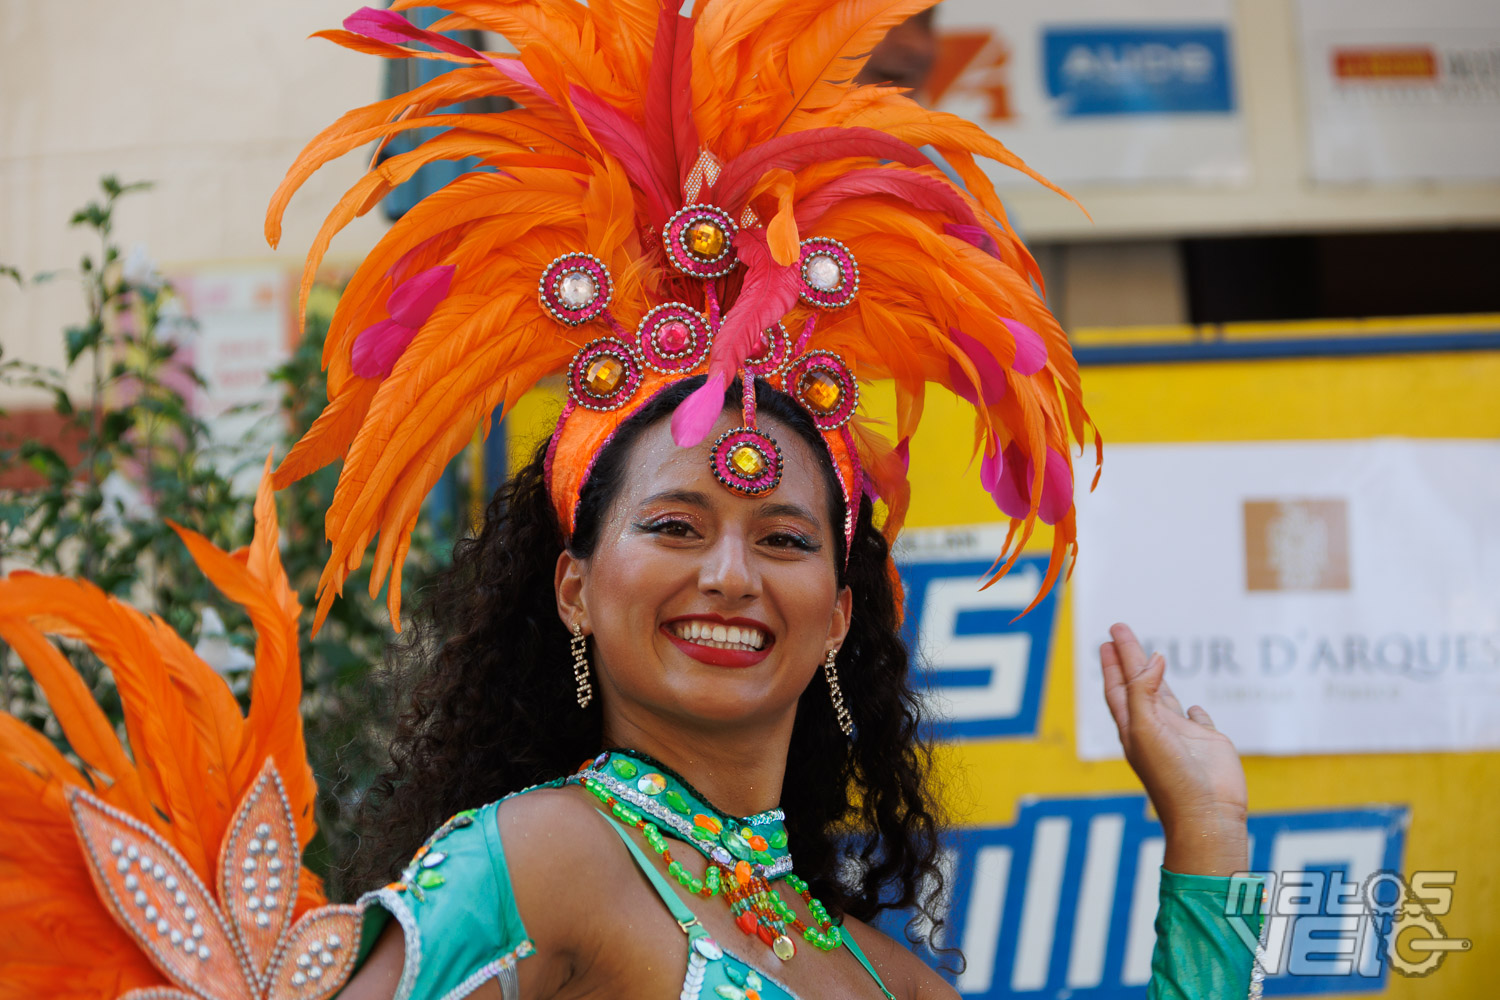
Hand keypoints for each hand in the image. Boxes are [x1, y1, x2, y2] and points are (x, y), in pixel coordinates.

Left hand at [1100, 623, 1248, 875]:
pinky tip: (1191, 706)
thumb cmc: (1171, 777)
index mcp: (1133, 727)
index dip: (1113, 662)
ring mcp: (1181, 735)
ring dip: (1156, 676)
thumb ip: (1144, 692)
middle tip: (1119, 629)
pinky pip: (1198, 720)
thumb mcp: (1147, 729)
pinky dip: (1194, 710)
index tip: (1108, 638)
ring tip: (1152, 654)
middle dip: (1128, 658)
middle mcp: (1154, 728)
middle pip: (1137, 684)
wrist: (1207, 814)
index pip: (1118, 686)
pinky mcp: (1209, 742)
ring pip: (1165, 697)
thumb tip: (1153, 658)